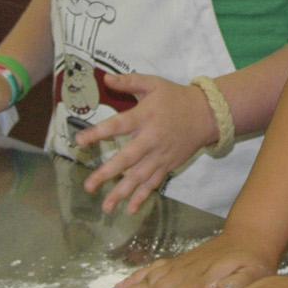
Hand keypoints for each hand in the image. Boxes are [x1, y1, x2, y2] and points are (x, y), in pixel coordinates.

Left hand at [74, 73, 218, 214]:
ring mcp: (161, 155)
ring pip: (140, 177)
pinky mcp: (169, 164)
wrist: (208, 113)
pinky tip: (130, 209)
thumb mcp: (154, 84)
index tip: (79, 142)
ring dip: (122, 192)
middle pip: (128, 159)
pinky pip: (154, 183)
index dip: (98, 133)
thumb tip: (105, 79)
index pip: (118, 125)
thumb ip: (130, 82)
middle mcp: (151, 139)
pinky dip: (143, 196)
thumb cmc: (176, 98)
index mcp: (145, 117)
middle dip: (108, 173)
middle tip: (89, 186)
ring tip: (106, 207)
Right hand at [106, 232, 274, 287]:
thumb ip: (234, 285)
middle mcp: (185, 275)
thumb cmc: (252, 262)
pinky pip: (149, 272)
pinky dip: (132, 280)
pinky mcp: (174, 263)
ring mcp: (177, 268)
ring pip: (147, 285)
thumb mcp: (252, 275)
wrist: (249, 237)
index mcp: (203, 282)